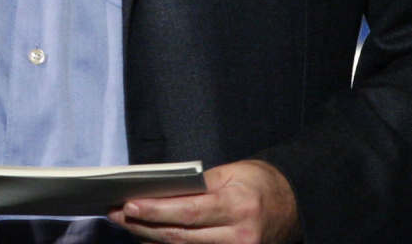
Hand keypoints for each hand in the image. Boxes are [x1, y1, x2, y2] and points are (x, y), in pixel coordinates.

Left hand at [110, 159, 299, 243]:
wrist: (295, 205)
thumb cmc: (260, 183)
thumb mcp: (232, 173)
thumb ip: (199, 185)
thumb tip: (160, 191)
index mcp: (238, 206)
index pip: (189, 212)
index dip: (156, 210)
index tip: (128, 204)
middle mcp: (238, 235)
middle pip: (181, 236)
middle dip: (144, 225)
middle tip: (116, 213)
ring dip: (151, 238)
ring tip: (127, 224)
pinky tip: (151, 238)